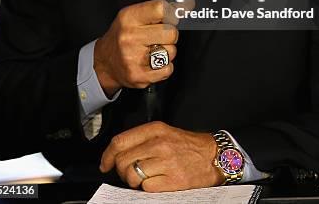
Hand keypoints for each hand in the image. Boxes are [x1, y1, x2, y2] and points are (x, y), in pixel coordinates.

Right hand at [94, 0, 179, 95]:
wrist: (104, 62)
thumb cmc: (121, 37)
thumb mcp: (132, 16)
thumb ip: (155, 10)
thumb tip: (183, 6)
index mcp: (128, 18)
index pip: (160, 9)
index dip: (171, 13)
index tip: (171, 17)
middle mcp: (130, 37)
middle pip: (171, 33)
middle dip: (169, 34)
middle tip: (160, 36)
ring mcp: (134, 58)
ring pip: (171, 51)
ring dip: (167, 51)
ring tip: (153, 50)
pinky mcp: (139, 76)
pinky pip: (168, 69)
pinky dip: (165, 66)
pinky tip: (153, 63)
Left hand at [99, 121, 223, 191]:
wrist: (213, 156)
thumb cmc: (187, 146)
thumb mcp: (164, 132)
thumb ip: (142, 139)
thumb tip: (117, 153)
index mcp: (155, 129)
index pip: (120, 141)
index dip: (108, 155)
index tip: (105, 164)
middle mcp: (159, 144)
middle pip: (123, 160)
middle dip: (121, 171)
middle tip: (128, 173)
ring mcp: (166, 162)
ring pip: (132, 175)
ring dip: (133, 181)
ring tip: (143, 179)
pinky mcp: (173, 180)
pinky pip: (146, 188)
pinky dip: (147, 188)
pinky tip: (156, 182)